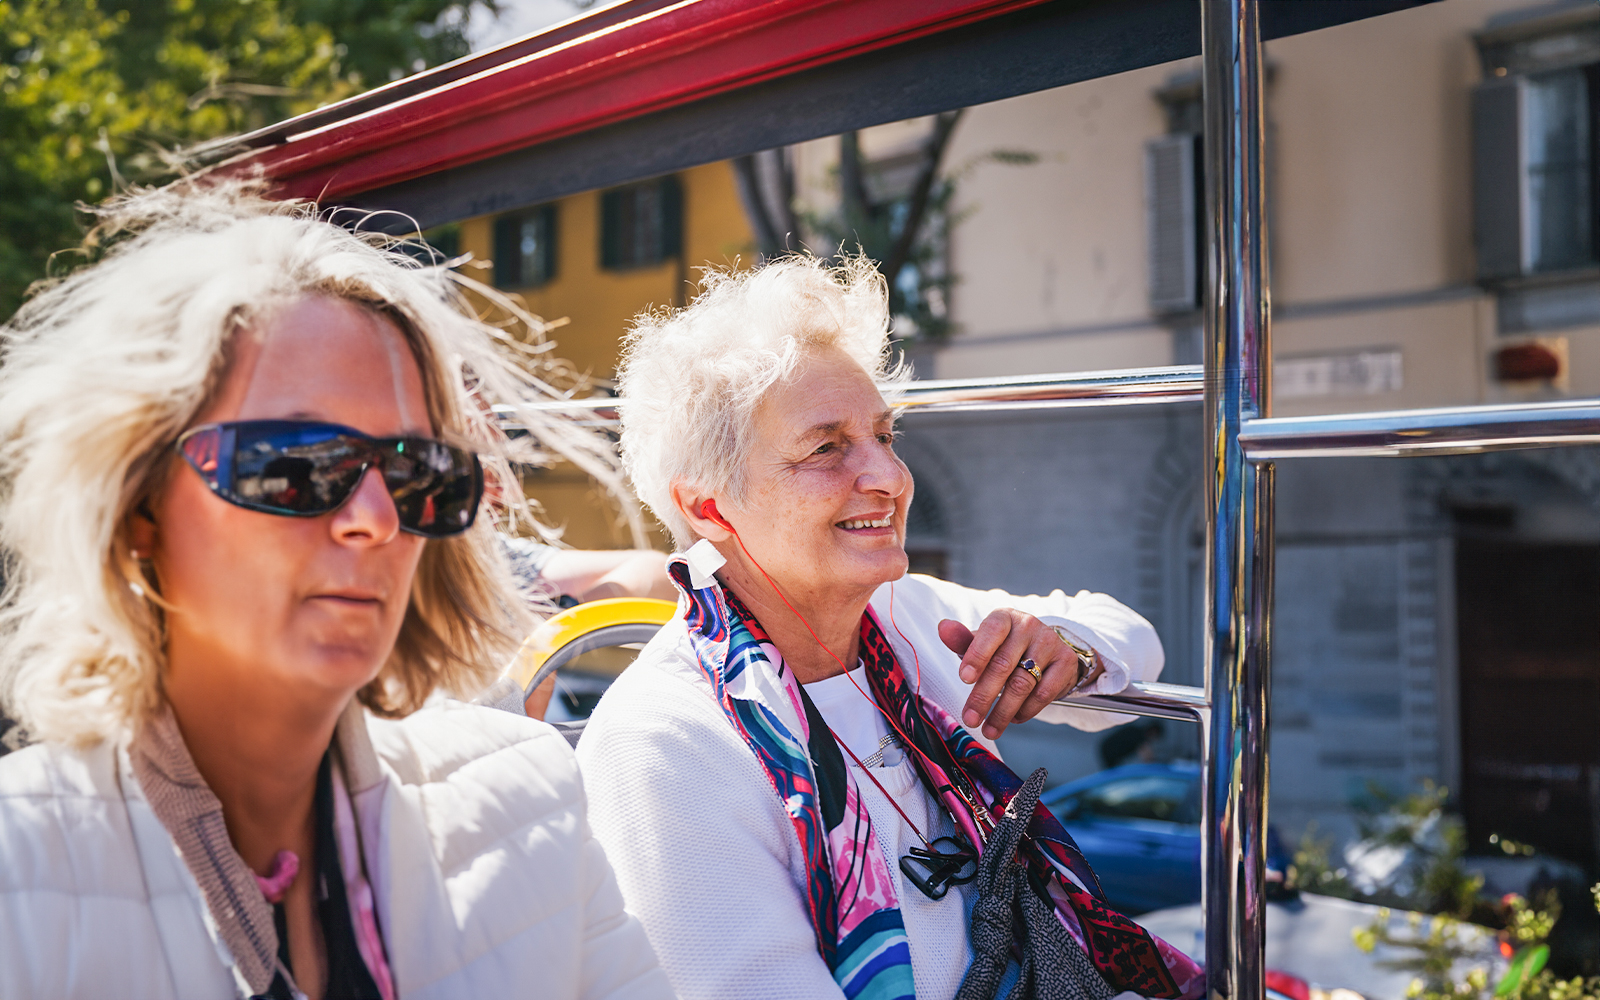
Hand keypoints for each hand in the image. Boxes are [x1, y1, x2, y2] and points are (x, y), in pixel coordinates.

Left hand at [940, 610, 1101, 739]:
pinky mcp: (1065, 662)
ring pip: (1022, 683)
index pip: (991, 631)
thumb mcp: (983, 642)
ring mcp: (1049, 643)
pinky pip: (1043, 693)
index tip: (963, 679)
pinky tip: (1014, 719)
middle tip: (970, 719)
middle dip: (983, 696)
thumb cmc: (1005, 647)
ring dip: (1003, 711)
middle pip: (1003, 664)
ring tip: (989, 729)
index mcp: (1005, 617)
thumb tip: (943, 627)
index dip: (977, 654)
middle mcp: (1029, 625)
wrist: (1046, 649)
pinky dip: (1026, 710)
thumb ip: (962, 640)